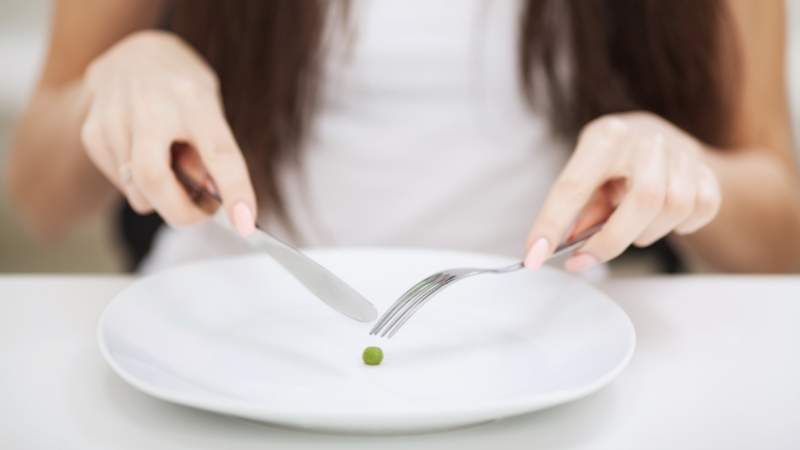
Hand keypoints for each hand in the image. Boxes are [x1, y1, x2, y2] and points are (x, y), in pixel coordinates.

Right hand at [80, 30, 256, 234]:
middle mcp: (150, 104)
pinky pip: (120, 183)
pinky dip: (140, 186)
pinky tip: (146, 157)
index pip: (219, 152)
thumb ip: (211, 152)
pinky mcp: (92, 131)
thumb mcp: (211, 107)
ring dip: (164, 197)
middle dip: (180, 212)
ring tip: (173, 169)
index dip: (235, 191)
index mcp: (194, 98)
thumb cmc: (182, 88)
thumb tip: (210, 198)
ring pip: (138, 190)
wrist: (133, 52)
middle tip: (199, 214)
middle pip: (155, 179)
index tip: (245, 222)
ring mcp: (115, 117)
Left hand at [524, 112, 721, 271]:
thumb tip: (562, 243)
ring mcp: (682, 152)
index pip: (574, 185)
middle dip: (614, 240)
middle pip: (645, 199)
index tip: (535, 255)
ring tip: (630, 227)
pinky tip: (661, 219)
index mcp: (605, 136)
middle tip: (588, 256)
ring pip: (675, 207)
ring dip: (647, 232)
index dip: (552, 223)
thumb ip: (578, 207)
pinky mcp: (707, 170)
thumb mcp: (587, 173)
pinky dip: (681, 225)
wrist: (662, 139)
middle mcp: (647, 138)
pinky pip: (702, 209)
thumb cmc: (614, 160)